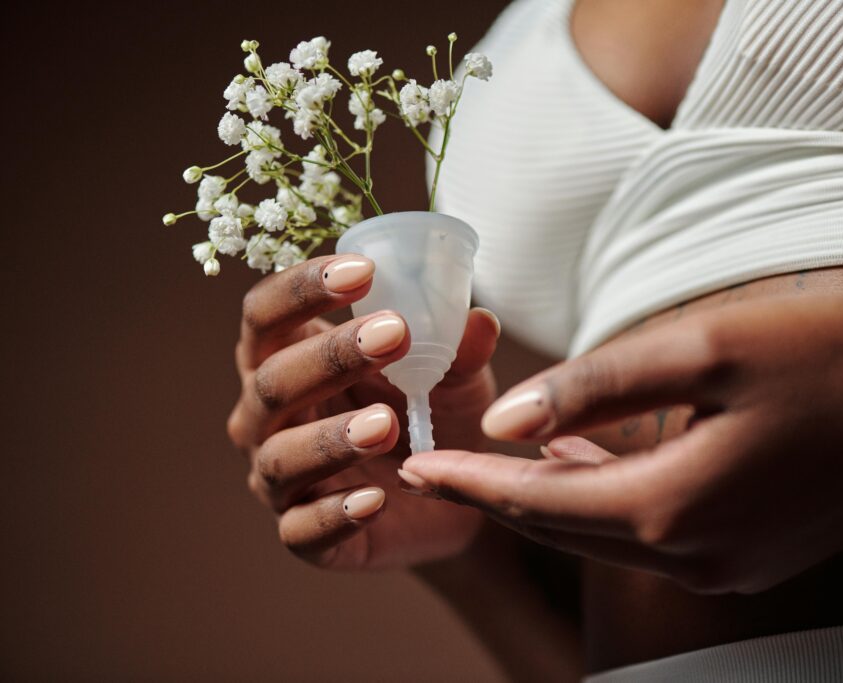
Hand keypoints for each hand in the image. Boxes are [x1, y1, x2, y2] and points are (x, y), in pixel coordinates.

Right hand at [227, 254, 499, 569]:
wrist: (454, 496)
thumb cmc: (432, 413)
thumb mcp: (454, 377)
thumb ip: (460, 350)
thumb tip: (479, 319)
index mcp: (286, 356)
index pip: (266, 314)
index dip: (301, 288)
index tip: (364, 271)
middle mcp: (266, 416)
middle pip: (270, 380)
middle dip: (329, 356)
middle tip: (394, 334)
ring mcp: (278, 478)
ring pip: (280, 456)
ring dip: (330, 438)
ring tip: (388, 423)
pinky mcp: (302, 535)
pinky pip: (302, 530)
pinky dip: (335, 515)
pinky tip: (374, 500)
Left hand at [399, 296, 842, 593]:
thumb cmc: (838, 361)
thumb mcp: (708, 348)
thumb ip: (597, 387)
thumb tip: (508, 418)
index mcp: (673, 507)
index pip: (536, 501)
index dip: (469, 480)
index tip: (412, 461)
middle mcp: (691, 556)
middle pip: (560, 528)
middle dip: (491, 495)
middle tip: (431, 464)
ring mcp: (722, 564)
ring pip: (601, 535)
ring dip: (541, 499)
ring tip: (487, 462)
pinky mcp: (746, 553)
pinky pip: (645, 534)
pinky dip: (598, 502)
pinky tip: (578, 467)